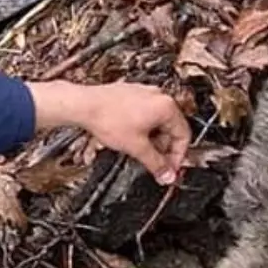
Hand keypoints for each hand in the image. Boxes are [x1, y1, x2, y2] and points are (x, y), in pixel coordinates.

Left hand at [29, 80, 189, 185]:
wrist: (84, 105)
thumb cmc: (107, 118)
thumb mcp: (136, 147)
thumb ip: (155, 164)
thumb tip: (167, 175)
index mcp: (166, 106)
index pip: (183, 135)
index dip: (177, 157)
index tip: (170, 170)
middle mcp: (158, 96)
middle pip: (171, 128)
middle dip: (163, 149)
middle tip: (155, 164)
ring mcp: (144, 93)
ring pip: (157, 121)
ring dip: (153, 139)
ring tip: (140, 150)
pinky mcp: (132, 94)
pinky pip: (145, 114)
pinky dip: (142, 128)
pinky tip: (131, 137)